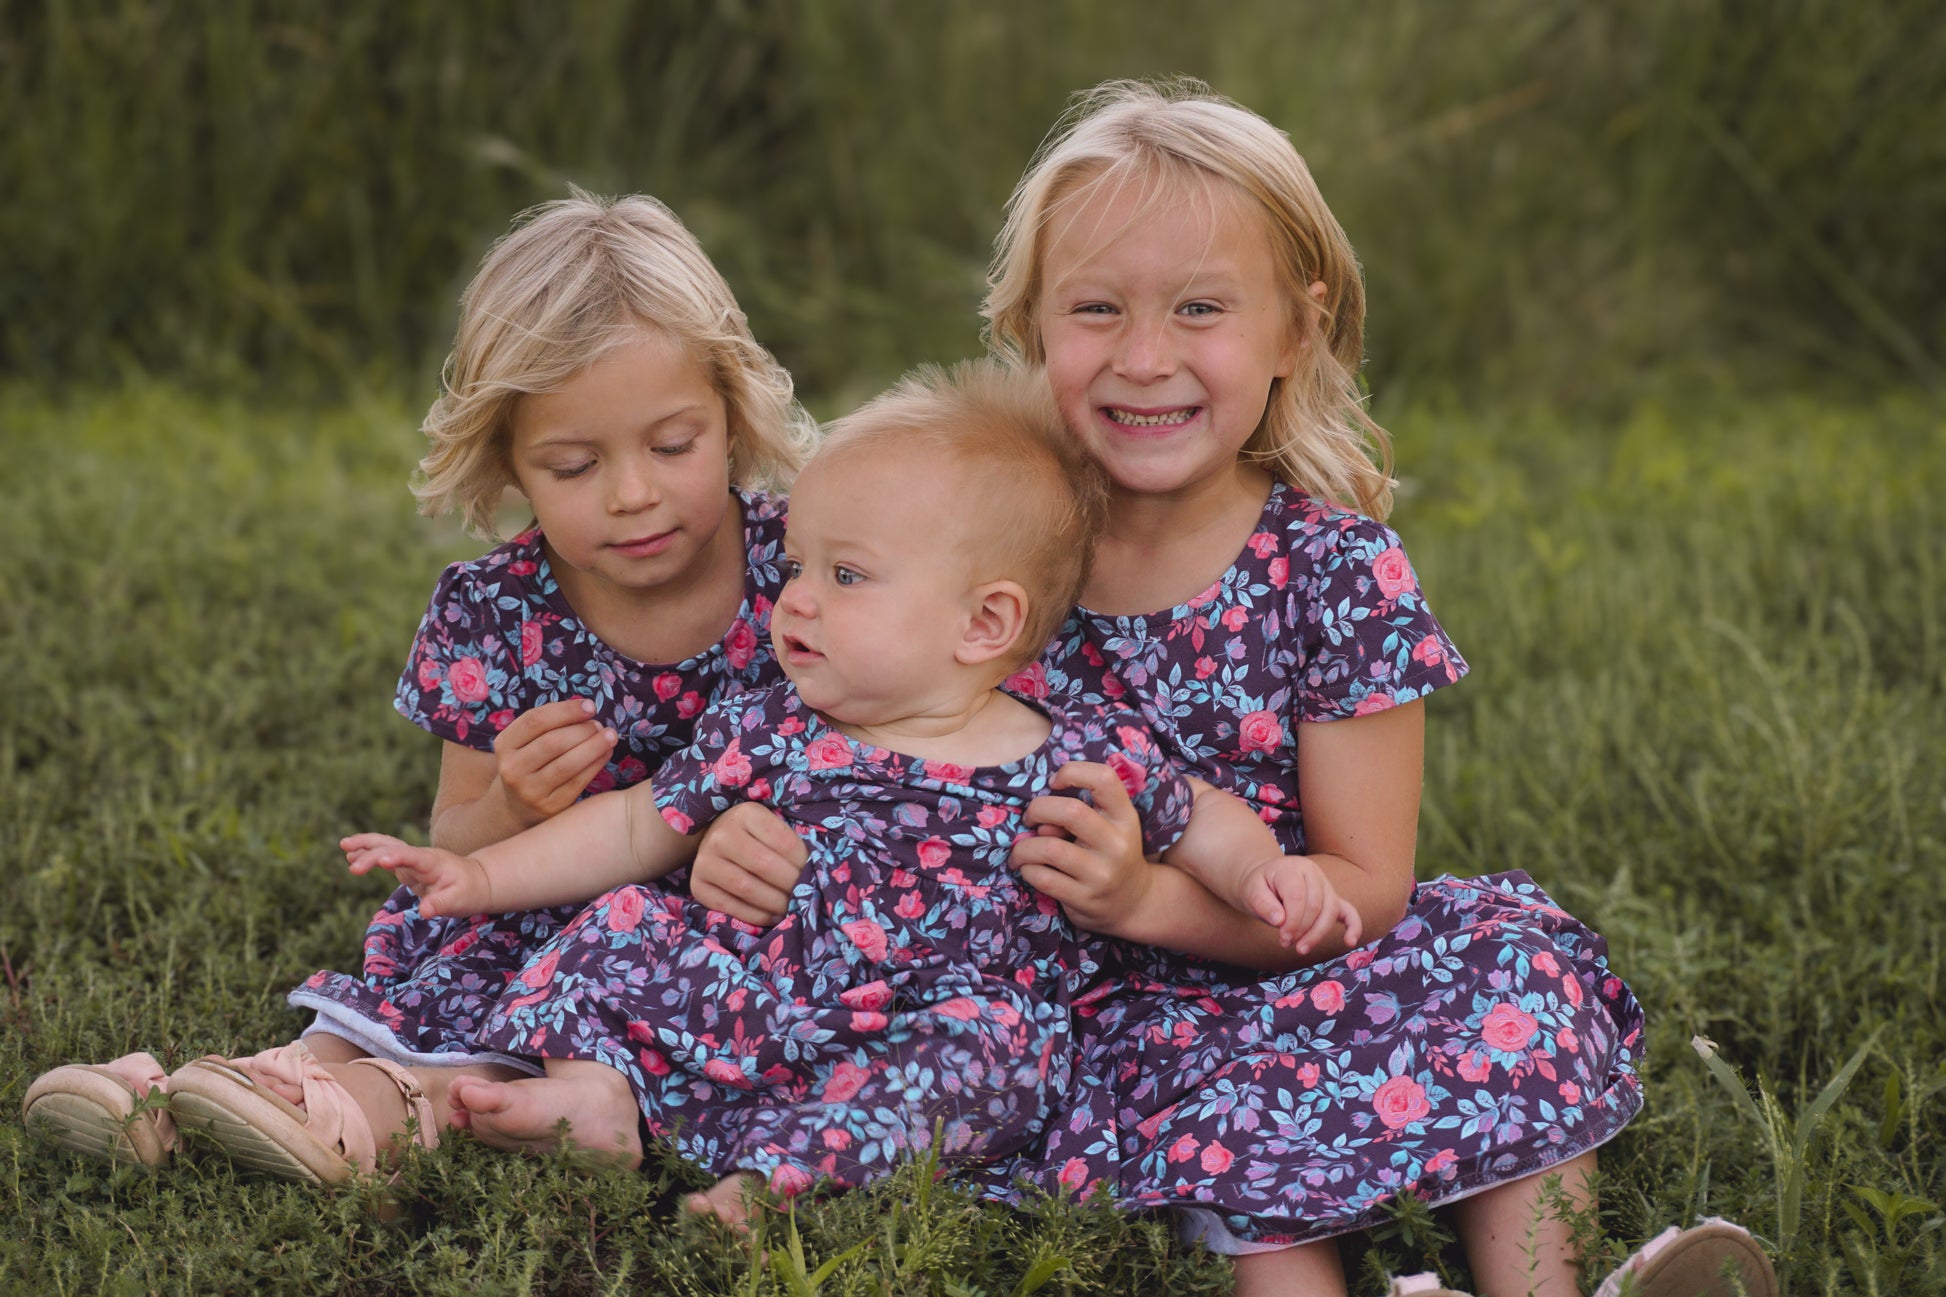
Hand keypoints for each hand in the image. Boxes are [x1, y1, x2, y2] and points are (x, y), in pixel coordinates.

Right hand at [343, 832, 491, 918]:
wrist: (477, 881)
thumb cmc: (469, 892)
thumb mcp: (459, 901)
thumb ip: (441, 904)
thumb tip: (424, 911)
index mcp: (433, 863)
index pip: (412, 857)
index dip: (397, 857)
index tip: (382, 861)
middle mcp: (420, 857)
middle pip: (394, 848)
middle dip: (373, 854)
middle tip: (352, 867)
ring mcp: (412, 859)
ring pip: (387, 845)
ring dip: (366, 844)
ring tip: (345, 845)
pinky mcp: (407, 865)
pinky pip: (386, 854)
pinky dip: (369, 852)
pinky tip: (351, 854)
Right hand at [492, 698, 616, 827]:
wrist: (513, 808)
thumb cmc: (528, 764)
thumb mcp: (523, 743)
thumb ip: (547, 726)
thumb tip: (587, 710)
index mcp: (505, 744)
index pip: (535, 720)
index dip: (566, 710)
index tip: (590, 706)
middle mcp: (513, 768)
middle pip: (553, 742)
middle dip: (582, 730)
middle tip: (600, 725)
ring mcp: (530, 790)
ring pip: (568, 764)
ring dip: (594, 746)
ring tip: (610, 736)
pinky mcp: (549, 807)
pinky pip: (578, 782)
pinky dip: (596, 764)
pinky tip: (606, 753)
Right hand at [689, 801, 804, 925]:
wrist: (711, 838)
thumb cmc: (753, 835)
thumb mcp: (770, 827)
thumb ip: (789, 844)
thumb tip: (814, 873)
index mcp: (745, 814)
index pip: (784, 843)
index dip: (804, 864)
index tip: (815, 875)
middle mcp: (720, 835)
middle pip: (765, 866)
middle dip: (791, 885)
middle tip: (806, 896)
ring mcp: (704, 861)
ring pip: (747, 888)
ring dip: (775, 903)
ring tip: (792, 907)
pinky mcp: (697, 886)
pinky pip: (730, 907)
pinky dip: (756, 916)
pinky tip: (772, 916)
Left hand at [1011, 761, 1156, 936]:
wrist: (1133, 902)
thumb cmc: (1111, 853)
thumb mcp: (1112, 826)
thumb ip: (1083, 810)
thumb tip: (1037, 813)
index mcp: (1125, 817)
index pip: (1104, 779)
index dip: (1072, 771)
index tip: (1054, 783)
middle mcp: (1117, 844)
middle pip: (1070, 811)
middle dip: (1037, 810)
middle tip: (1030, 819)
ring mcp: (1102, 874)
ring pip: (1049, 848)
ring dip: (1023, 847)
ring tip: (1020, 851)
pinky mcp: (1085, 899)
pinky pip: (1042, 877)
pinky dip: (1027, 869)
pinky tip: (1029, 869)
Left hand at [1238, 855, 1362, 954]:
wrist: (1265, 880)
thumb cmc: (1258, 886)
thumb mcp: (1251, 892)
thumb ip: (1262, 904)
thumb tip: (1279, 921)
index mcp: (1293, 868)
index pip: (1298, 897)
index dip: (1292, 922)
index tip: (1282, 938)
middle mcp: (1314, 873)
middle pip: (1317, 906)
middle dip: (1303, 930)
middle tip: (1286, 943)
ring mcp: (1326, 885)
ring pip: (1331, 911)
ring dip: (1318, 934)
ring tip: (1301, 949)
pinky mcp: (1332, 898)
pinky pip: (1349, 911)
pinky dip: (1353, 926)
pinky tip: (1350, 942)